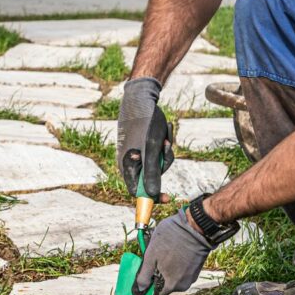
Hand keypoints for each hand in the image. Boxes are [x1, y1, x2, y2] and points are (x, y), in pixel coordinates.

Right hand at [117, 78, 173, 197]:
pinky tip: (164, 131)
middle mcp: (130, 162)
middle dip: (162, 163)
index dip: (151, 196)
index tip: (168, 198)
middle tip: (166, 145)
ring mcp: (136, 154)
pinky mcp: (142, 145)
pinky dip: (163, 144)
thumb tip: (152, 195)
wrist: (141, 97)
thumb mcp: (151, 148)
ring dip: (165, 151)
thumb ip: (152, 173)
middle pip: (150, 177)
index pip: (137, 191)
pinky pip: (157, 152)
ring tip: (164, 135)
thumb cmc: (144, 121)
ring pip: (156, 164)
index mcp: (127, 166)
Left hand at [133, 208, 212, 294]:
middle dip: (154, 278)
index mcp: (171, 285)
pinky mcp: (195, 268)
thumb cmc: (171, 239)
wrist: (196, 226)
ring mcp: (191, 277)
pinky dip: (173, 266)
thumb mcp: (151, 256)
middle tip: (148, 262)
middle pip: (163, 287)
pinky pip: (179, 272)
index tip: (138, 292)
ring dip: (163, 270)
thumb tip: (138, 292)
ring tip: (160, 253)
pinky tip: (170, 253)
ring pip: (171, 278)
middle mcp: (182, 285)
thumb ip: (144, 276)